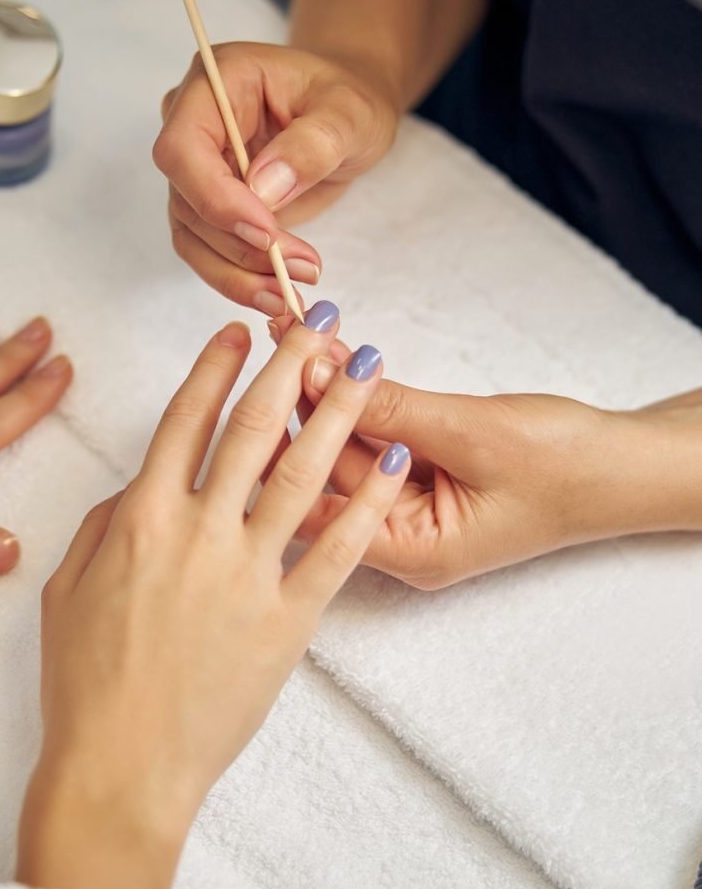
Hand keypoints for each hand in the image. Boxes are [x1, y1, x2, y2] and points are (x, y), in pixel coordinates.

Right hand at [17, 305, 409, 888]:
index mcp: (140, 517)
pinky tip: (396, 460)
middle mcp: (199, 530)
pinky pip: (337, 549)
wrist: (122, 767)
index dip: (215, 369)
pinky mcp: (289, 620)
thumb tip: (140, 485)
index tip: (239, 333)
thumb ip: (105, 524)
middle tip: (322, 324)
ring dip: (340, 413)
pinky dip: (371, 501)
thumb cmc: (84, 684)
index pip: (186, 421)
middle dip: (291, 367)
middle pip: (254, 430)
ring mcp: (248, 573)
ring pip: (303, 473)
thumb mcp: (67, 589)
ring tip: (368, 367)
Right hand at [153, 43, 399, 315]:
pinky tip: (279, 289)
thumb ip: (312, 144)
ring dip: (238, 273)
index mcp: (218, 81)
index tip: (267, 232)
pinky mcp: (207, 207)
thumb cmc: (348, 103)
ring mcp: (195, 169)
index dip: (216, 198)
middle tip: (298, 270)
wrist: (345, 121)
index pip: (184, 148)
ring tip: (292, 290)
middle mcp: (193, 123)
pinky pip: (208, 253)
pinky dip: (240, 278)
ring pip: (192, 237)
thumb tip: (263, 187)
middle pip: (186, 201)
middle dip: (238, 245)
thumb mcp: (350, 114)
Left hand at [297, 350, 701, 588]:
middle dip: (308, 408)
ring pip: (351, 451)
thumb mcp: (471, 432)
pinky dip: (362, 401)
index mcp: (411, 553)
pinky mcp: (421, 481)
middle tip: (281, 342)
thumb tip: (321, 374)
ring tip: (299, 335)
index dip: (290, 449)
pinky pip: (379, 441)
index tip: (265, 390)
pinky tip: (334, 358)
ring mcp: (410, 511)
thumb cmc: (563, 465)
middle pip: (330, 475)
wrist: (623, 465)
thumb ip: (392, 409)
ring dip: (330, 395)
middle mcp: (401, 541)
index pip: (323, 509)